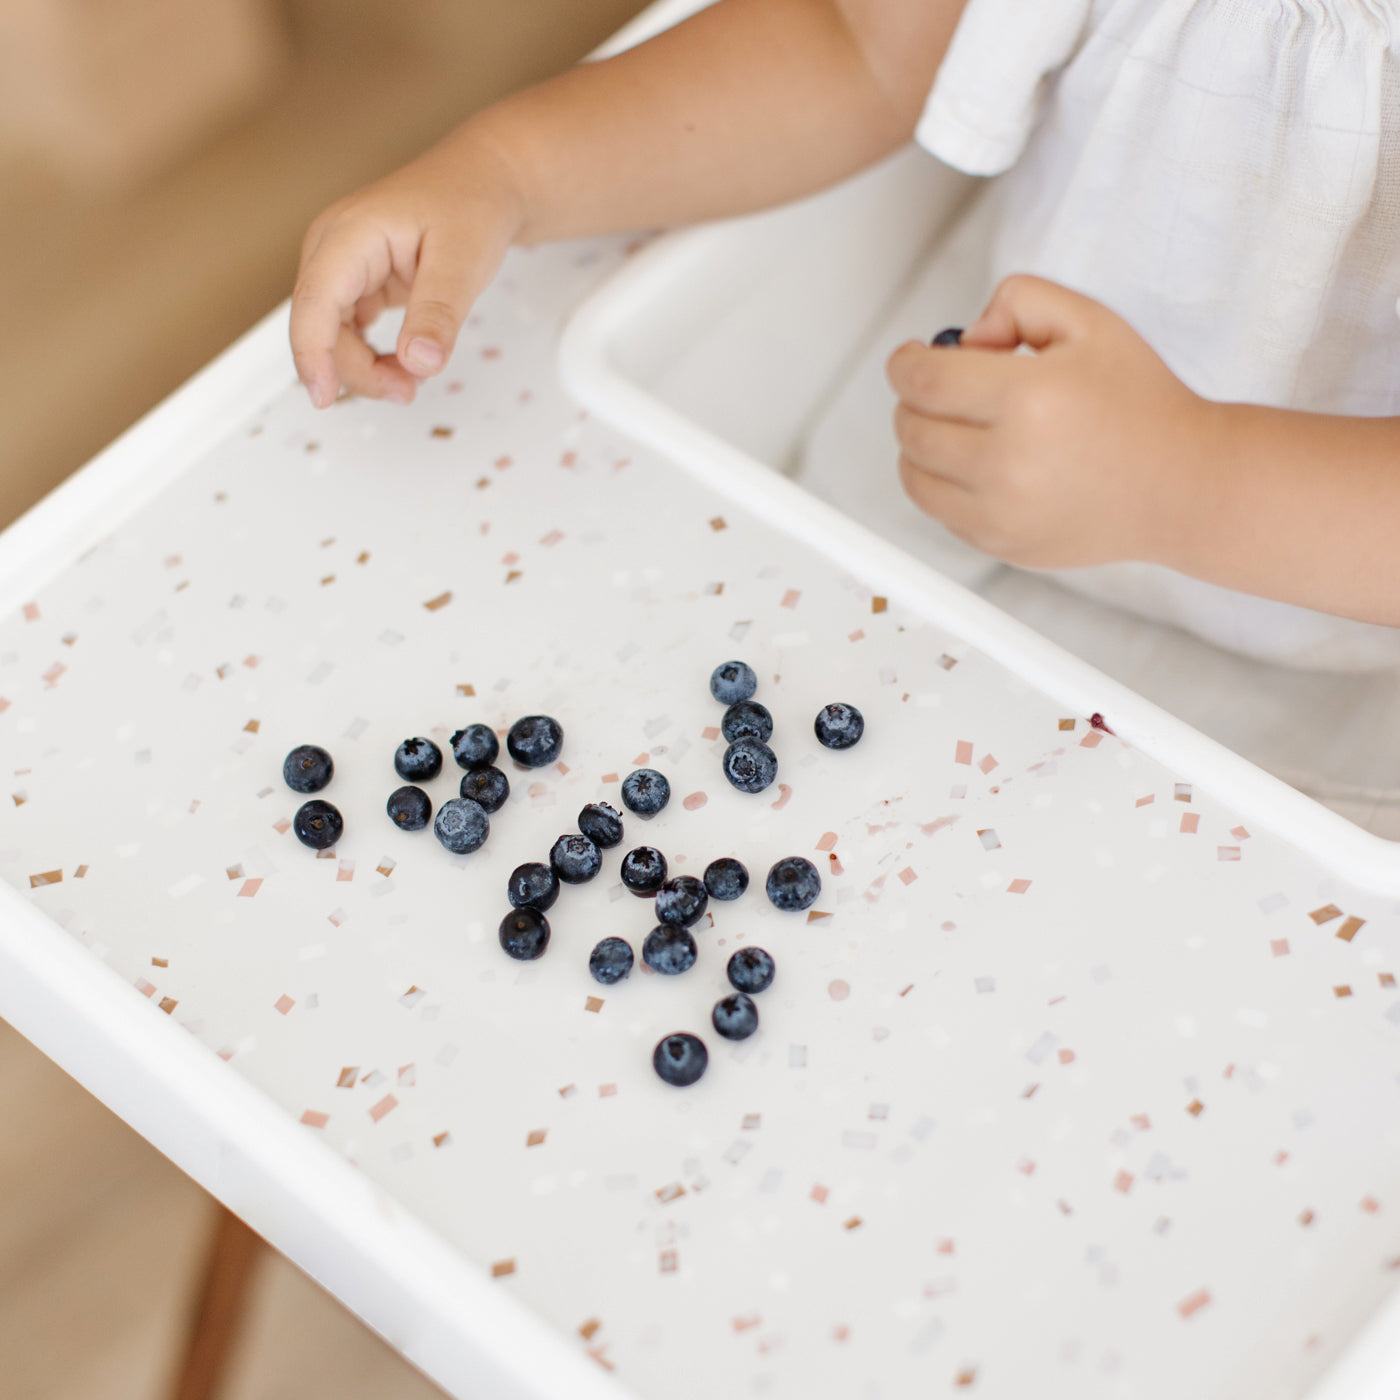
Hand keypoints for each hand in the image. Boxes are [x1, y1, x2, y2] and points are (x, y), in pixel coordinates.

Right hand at [290, 133, 524, 407]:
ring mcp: (343, 269)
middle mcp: (334, 249)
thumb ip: (438, 313)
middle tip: (408, 390)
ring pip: (333, 337)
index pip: (315, 300)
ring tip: (413, 379)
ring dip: (367, 368)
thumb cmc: (471, 204)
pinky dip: (374, 358)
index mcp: (350, 232)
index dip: (312, 353)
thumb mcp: (464, 260)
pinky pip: (350, 334)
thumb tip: (418, 362)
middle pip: (320, 327)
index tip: (323, 396)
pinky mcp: (358, 285)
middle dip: (357, 370)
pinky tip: (405, 365)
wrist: (484, 183)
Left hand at [886, 275, 1219, 569]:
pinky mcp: (1001, 544)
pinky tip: (982, 464)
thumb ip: (1018, 301)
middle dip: (915, 400)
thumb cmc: (1139, 404)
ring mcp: (1001, 512)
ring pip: (913, 476)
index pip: (923, 381)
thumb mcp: (1090, 321)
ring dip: (921, 445)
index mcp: (1029, 400)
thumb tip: (963, 339)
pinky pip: (940, 512)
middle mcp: (1009, 463)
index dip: (904, 362)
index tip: (909, 357)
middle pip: (911, 427)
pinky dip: (945, 486)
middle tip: (943, 389)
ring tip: (959, 427)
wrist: (1181, 486)